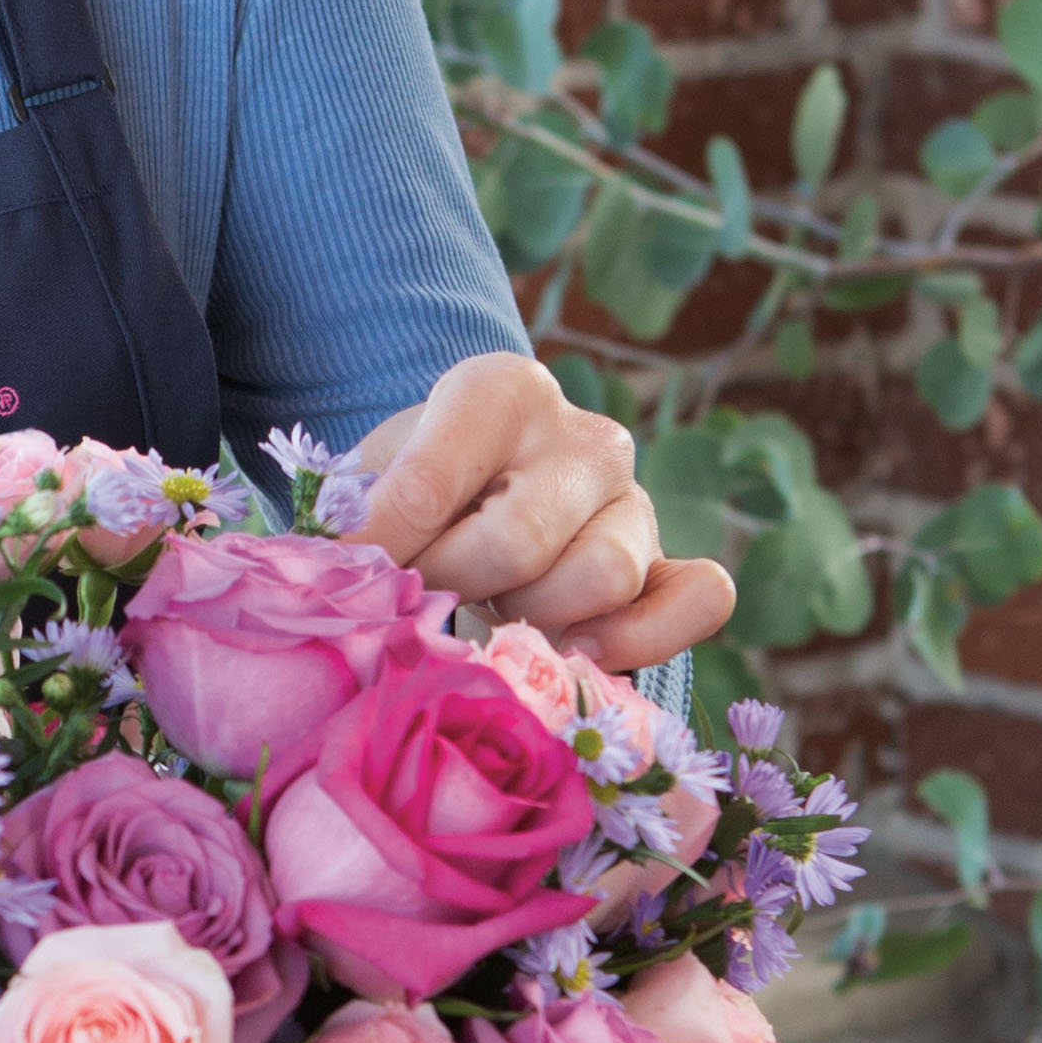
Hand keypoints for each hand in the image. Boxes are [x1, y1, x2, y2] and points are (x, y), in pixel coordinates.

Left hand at [349, 356, 735, 663]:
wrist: (479, 495)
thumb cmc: (416, 491)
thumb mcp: (369, 481)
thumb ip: (354, 517)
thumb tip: (340, 572)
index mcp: (501, 391)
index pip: (429, 486)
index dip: (379, 550)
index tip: (348, 575)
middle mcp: (586, 437)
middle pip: (519, 542)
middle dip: (454, 586)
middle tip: (424, 590)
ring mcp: (637, 500)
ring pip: (603, 578)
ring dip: (532, 617)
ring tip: (493, 605)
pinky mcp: (670, 561)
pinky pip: (701, 598)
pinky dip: (644, 638)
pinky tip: (577, 651)